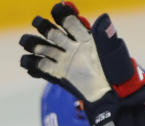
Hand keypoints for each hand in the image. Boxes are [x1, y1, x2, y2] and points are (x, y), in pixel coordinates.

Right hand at [20, 4, 144, 125]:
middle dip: (45, 27)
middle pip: (54, 33)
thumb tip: (104, 17)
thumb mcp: (115, 53)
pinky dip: (35, 66)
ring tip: (25, 42)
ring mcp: (66, 61)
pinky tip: (28, 63)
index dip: (64, 15)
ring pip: (46, 49)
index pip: (71, 23)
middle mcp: (73, 47)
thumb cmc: (119, 73)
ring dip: (35, 44)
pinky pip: (45, 69)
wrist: (116, 96)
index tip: (58, 10)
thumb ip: (107, 37)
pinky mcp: (62, 75)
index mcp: (86, 37)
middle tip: (37, 23)